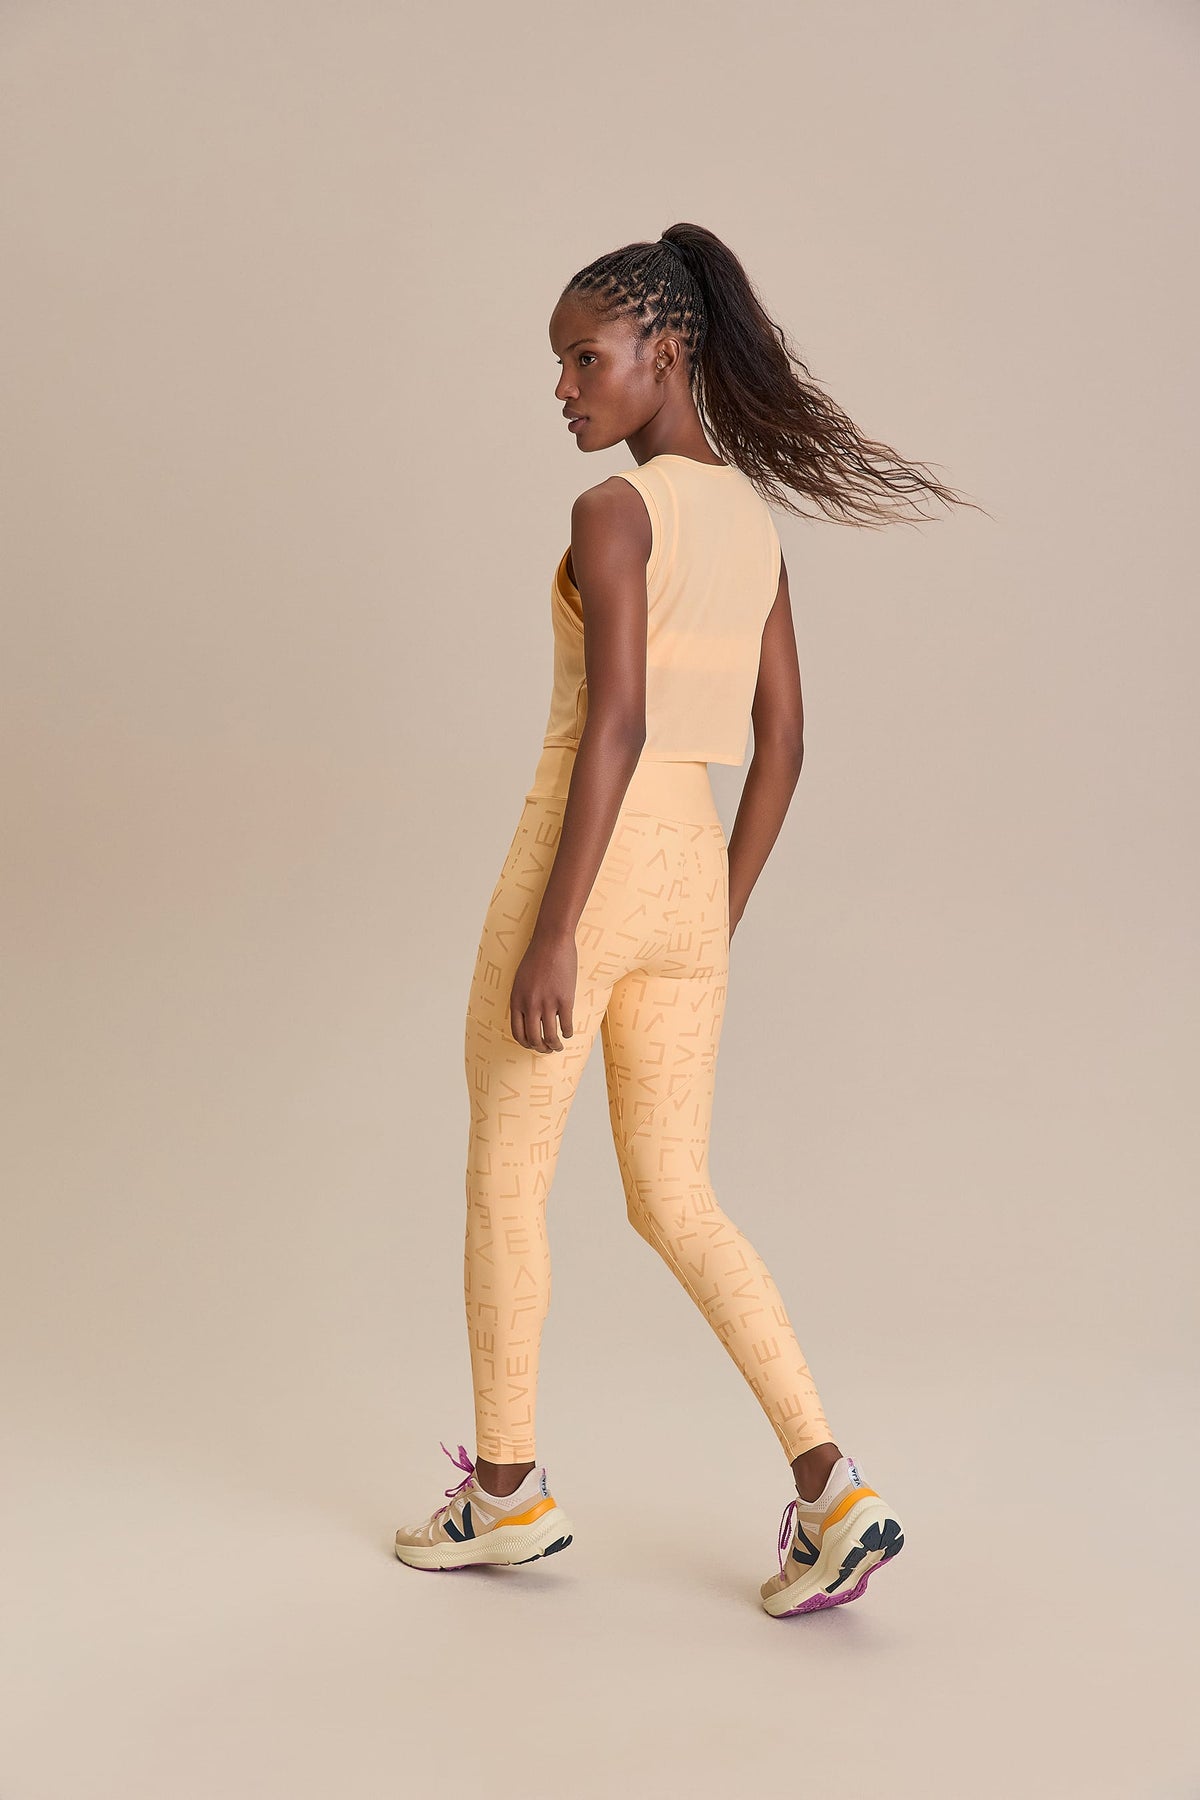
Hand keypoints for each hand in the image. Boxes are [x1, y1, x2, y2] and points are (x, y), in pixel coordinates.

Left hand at [509, 926, 576, 1052]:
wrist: (551, 941)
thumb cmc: (536, 957)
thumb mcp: (520, 980)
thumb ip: (522, 999)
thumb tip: (528, 1017)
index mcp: (516, 1000)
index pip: (517, 1032)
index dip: (525, 1043)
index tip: (532, 1044)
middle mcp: (530, 1005)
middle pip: (533, 1039)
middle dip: (540, 1048)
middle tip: (547, 1049)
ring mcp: (547, 1003)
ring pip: (550, 1036)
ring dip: (555, 1046)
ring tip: (558, 1046)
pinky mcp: (565, 1000)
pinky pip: (566, 1025)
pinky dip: (568, 1033)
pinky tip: (568, 1033)